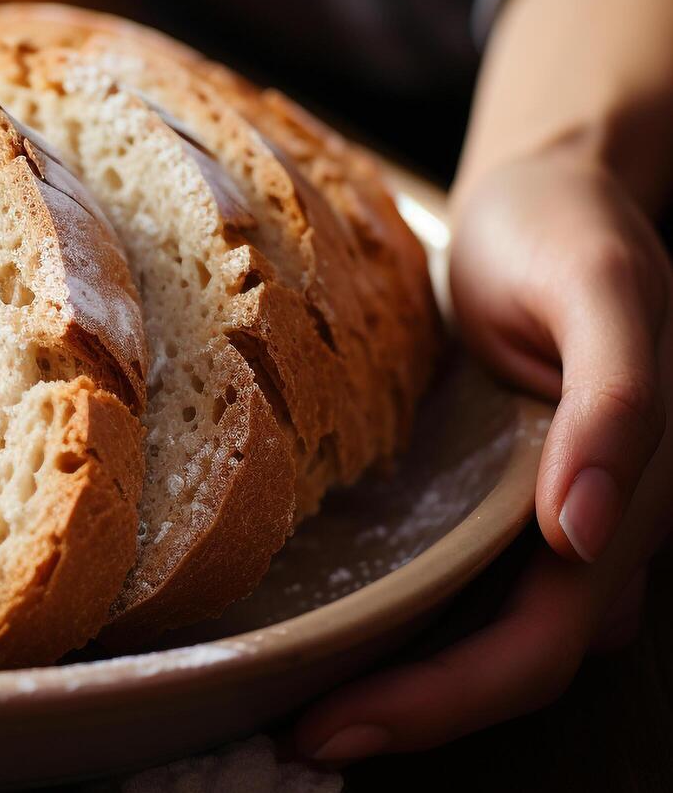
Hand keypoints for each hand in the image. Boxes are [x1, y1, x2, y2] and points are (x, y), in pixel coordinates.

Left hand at [295, 152, 672, 759]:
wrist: (550, 195)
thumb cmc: (569, 233)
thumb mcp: (601, 288)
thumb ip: (617, 402)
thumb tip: (585, 531)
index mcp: (633, 498)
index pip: (540, 643)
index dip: (443, 700)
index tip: (332, 727)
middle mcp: (602, 529)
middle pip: (512, 664)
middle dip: (412, 714)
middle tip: (299, 739)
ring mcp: (560, 520)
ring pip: (496, 640)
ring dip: (413, 687)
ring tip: (306, 707)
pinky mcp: (511, 500)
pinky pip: (469, 588)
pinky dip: (414, 628)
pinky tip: (344, 636)